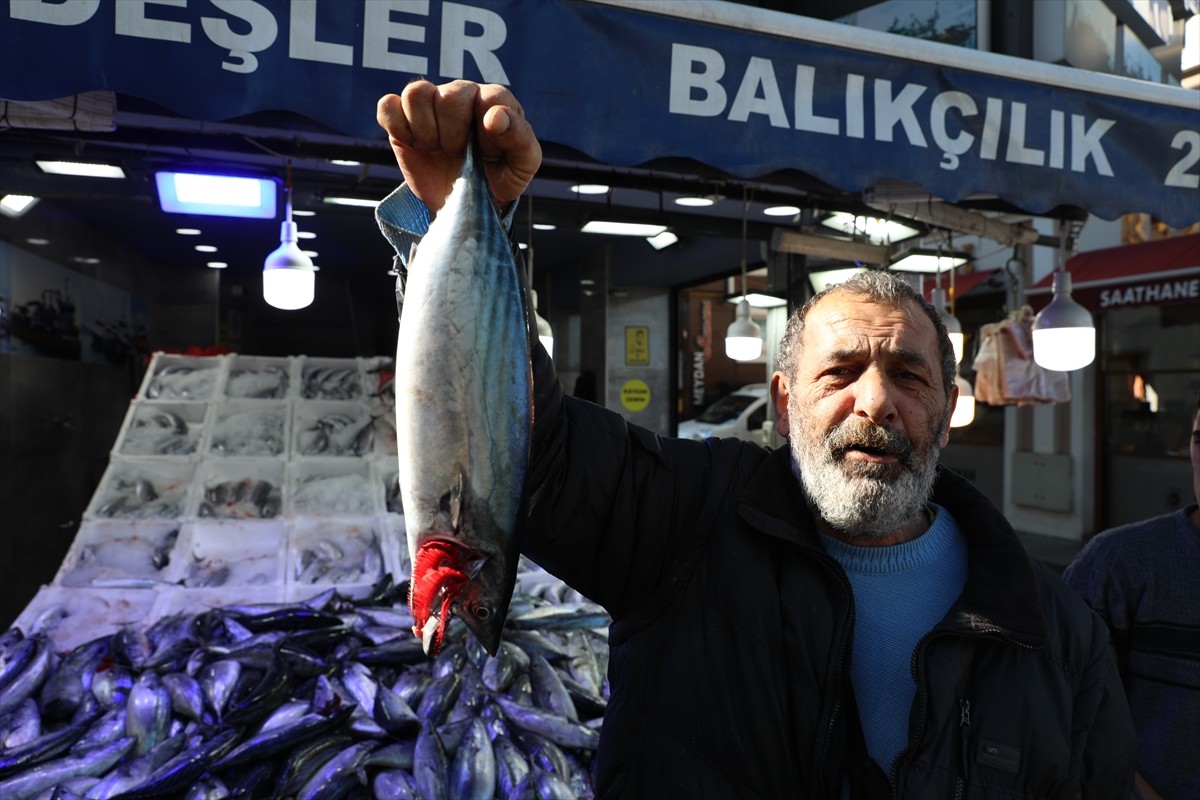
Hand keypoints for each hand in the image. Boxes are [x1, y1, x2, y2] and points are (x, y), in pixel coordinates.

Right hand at [377, 79, 541, 213]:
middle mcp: (462, 94)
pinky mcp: (401, 117)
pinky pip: (387, 106)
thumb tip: (496, 117)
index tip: (487, 154)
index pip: (489, 97)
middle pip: (449, 96)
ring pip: (416, 94)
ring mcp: (430, 103)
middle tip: (458, 154)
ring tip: (436, 149)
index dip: (486, 130)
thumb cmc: (500, 178)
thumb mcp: (523, 164)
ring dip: (426, 131)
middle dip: (454, 136)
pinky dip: (397, 127)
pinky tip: (413, 144)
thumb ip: (520, 138)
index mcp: (494, 100)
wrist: (466, 205)